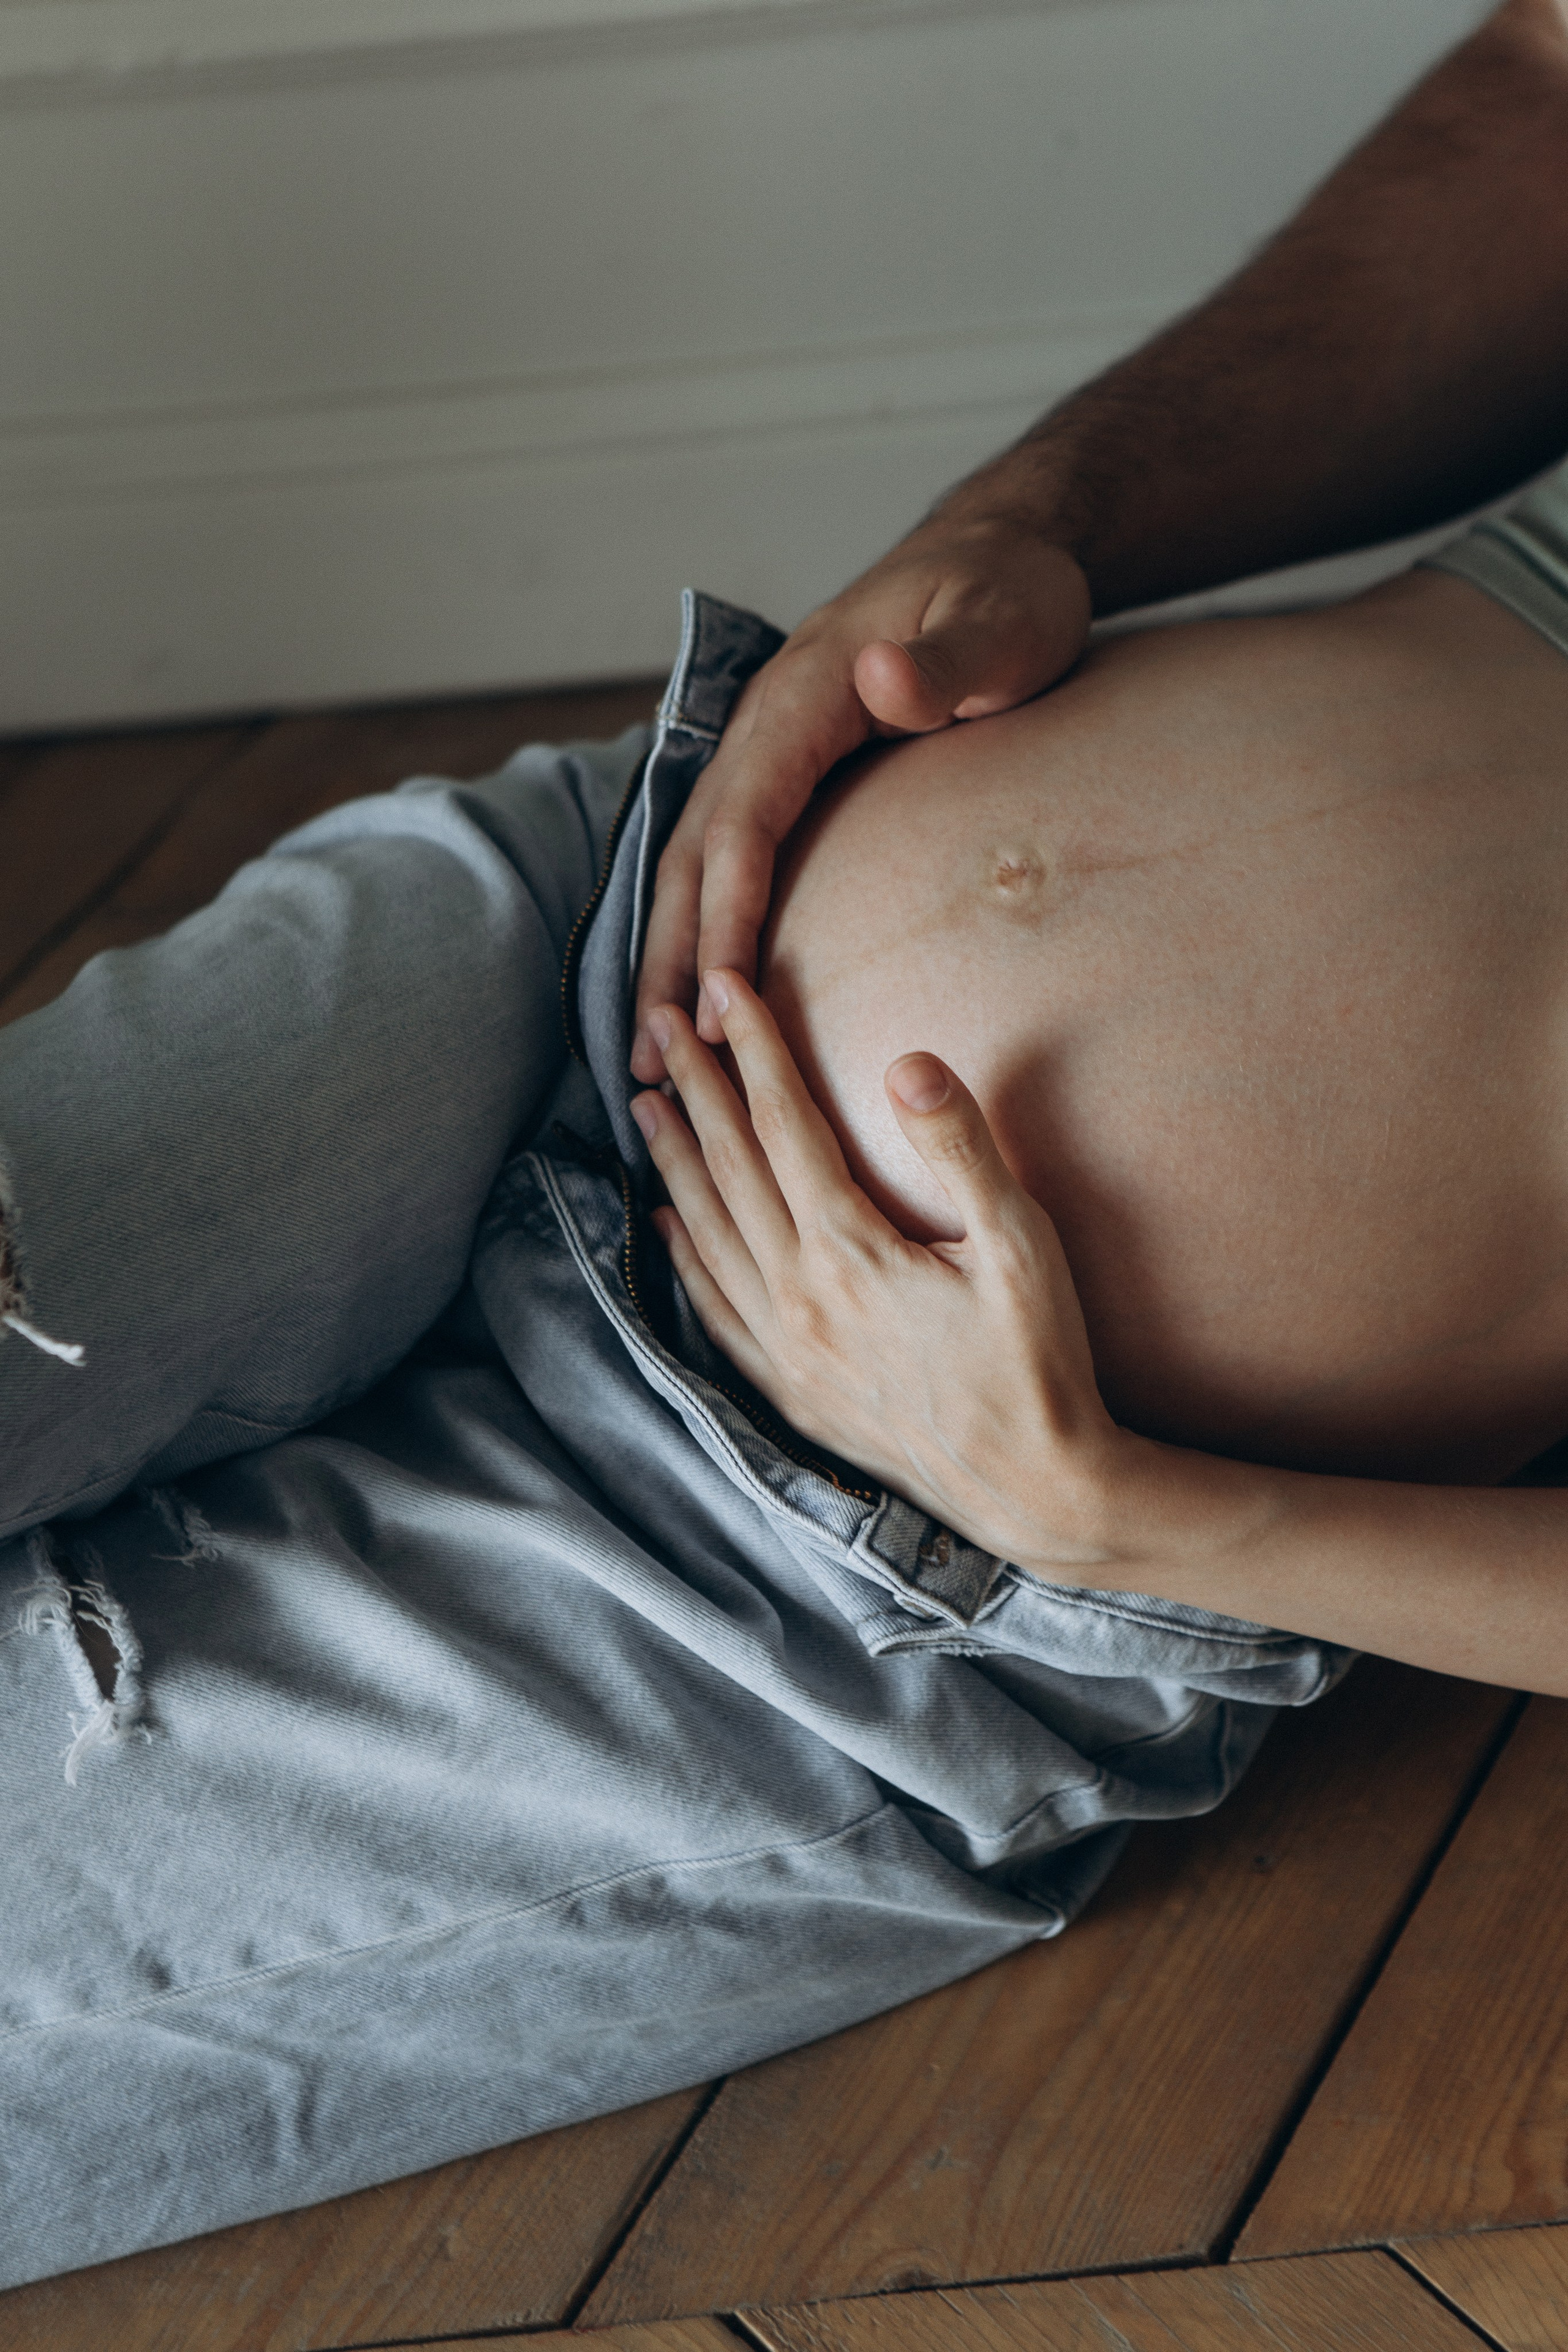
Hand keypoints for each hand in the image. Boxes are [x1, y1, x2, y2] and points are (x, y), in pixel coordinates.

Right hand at [630, 520, 1090, 1080]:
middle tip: (647, 1067)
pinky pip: (724, 861)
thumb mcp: (1002, 621)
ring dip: (668, 959)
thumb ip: (948, 658)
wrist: (999, 555)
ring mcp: (766, 752)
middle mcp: (764, 727)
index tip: (719, 1003)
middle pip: (693, 857)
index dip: (727, 916)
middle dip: (668, 962)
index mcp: (805, 696)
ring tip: (648, 1060)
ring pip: (693, 865)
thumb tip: (880, 677)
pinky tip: (697, 997)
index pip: (746, 822)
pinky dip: (699, 929)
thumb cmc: (1009, 594)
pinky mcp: (783, 775)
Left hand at [630, 966, 1146, 1579]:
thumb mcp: (1022, 1247)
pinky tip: (668, 1225)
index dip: (753, 1050)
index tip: (723, 990)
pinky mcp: (791, 1392)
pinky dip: (684, 1258)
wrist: (1037, 1492)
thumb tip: (907, 1063)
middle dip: (695, 1087)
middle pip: (731, 1169)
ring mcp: (787, 1351)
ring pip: (709, 1235)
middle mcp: (800, 1299)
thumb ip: (961, 1148)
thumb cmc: (1041, 1363)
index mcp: (851, 1252)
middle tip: (662, 1022)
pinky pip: (715, 1312)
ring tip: (645, 1103)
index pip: (785, 1125)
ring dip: (675, 1163)